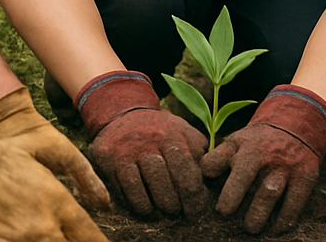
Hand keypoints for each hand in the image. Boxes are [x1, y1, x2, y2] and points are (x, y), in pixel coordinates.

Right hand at [0, 103, 107, 241]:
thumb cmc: (7, 155)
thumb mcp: (50, 151)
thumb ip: (81, 173)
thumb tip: (102, 199)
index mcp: (59, 204)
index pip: (88, 235)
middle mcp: (44, 228)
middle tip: (74, 238)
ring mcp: (20, 241)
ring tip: (48, 236)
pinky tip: (21, 239)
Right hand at [75, 70, 207, 217]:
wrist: (123, 113)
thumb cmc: (159, 131)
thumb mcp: (182, 131)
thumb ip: (198, 150)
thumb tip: (214, 175)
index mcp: (174, 134)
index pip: (188, 167)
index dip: (194, 194)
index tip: (197, 209)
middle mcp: (152, 139)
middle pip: (170, 177)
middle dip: (178, 201)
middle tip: (180, 212)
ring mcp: (130, 148)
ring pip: (148, 183)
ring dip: (160, 203)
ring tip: (165, 211)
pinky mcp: (111, 158)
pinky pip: (127, 188)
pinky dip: (139, 203)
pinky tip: (145, 207)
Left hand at [201, 85, 325, 233]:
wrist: (296, 124)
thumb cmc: (259, 141)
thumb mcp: (237, 141)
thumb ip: (218, 158)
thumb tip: (200, 176)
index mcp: (243, 145)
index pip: (218, 161)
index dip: (207, 175)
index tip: (209, 196)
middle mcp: (264, 154)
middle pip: (243, 177)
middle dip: (231, 198)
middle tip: (225, 214)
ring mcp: (285, 165)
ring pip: (268, 194)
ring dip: (256, 216)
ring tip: (250, 227)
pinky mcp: (305, 176)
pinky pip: (294, 204)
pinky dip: (284, 220)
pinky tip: (275, 228)